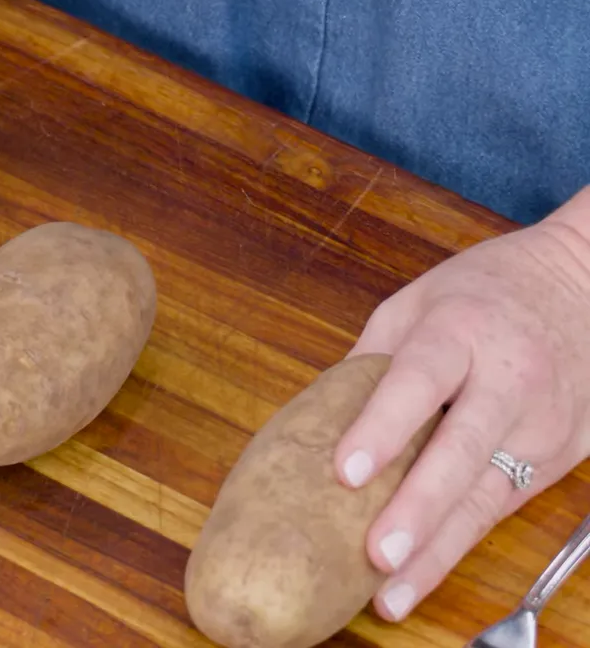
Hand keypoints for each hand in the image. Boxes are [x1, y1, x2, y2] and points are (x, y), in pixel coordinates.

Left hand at [332, 193, 589, 622]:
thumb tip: (315, 417)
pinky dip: (457, 545)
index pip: (419, 383)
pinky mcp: (557, 457)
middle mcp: (507, 381)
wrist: (584, 284)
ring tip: (392, 593)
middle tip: (377, 555)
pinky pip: (500, 507)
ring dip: (437, 550)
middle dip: (418, 508)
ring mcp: (540, 423)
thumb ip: (371, 358)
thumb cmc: (483, 293)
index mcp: (458, 332)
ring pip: (486, 495)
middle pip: (462, 451)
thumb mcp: (416, 302)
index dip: (383, 429)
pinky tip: (420, 577)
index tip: (347, 472)